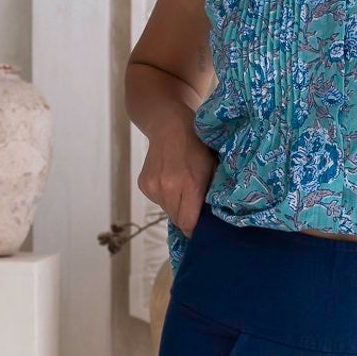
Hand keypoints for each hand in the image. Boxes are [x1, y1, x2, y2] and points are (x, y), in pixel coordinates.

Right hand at [136, 109, 217, 238]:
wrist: (169, 126)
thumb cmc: (197, 147)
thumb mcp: (212, 168)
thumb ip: (211, 193)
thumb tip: (213, 218)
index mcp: (189, 184)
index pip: (188, 223)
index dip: (195, 229)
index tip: (201, 229)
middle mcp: (167, 188)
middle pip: (177, 220)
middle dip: (186, 216)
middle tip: (194, 205)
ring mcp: (152, 186)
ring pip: (167, 210)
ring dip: (175, 205)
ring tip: (181, 187)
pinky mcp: (143, 184)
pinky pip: (157, 201)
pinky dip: (165, 196)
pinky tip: (170, 180)